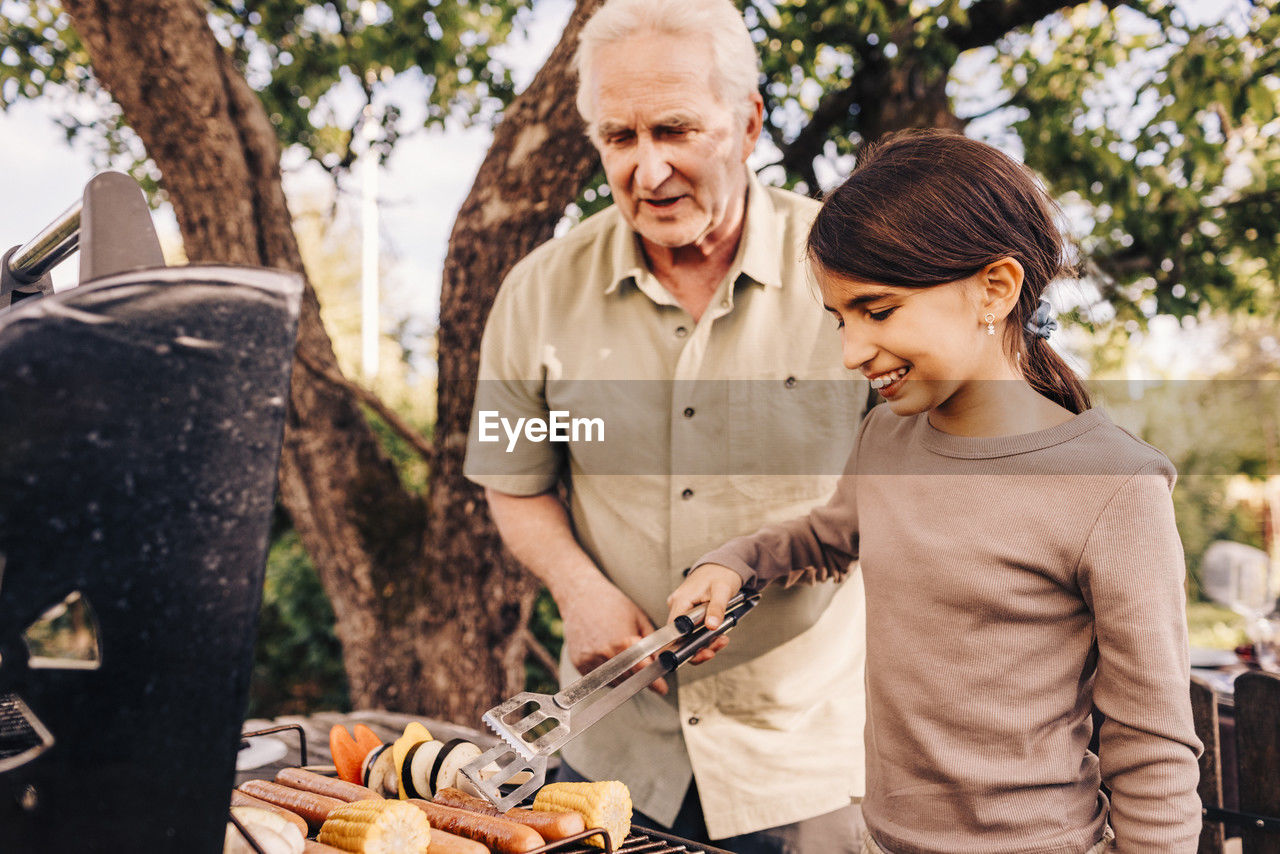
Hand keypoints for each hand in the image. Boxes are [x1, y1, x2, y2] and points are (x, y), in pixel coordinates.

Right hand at [559, 578, 671, 694]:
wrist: (580, 595)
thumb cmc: (611, 603)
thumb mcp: (639, 618)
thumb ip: (651, 642)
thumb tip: (660, 660)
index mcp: (622, 642)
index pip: (642, 670)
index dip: (654, 682)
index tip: (662, 688)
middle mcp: (605, 654)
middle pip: (629, 679)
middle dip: (639, 676)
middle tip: (642, 666)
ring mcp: (590, 660)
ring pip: (613, 681)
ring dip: (623, 676)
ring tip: (622, 656)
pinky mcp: (579, 663)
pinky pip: (598, 679)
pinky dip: (607, 674)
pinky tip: (609, 657)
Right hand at [666, 563, 744, 664]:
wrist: (722, 564)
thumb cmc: (721, 573)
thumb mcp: (723, 590)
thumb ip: (717, 608)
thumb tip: (711, 626)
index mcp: (681, 600)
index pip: (675, 630)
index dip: (685, 646)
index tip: (702, 653)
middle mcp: (677, 606)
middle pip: (680, 637)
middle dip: (699, 647)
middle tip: (717, 647)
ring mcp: (682, 610)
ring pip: (687, 636)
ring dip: (704, 642)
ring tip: (722, 640)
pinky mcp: (688, 612)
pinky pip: (693, 630)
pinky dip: (705, 636)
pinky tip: (718, 635)